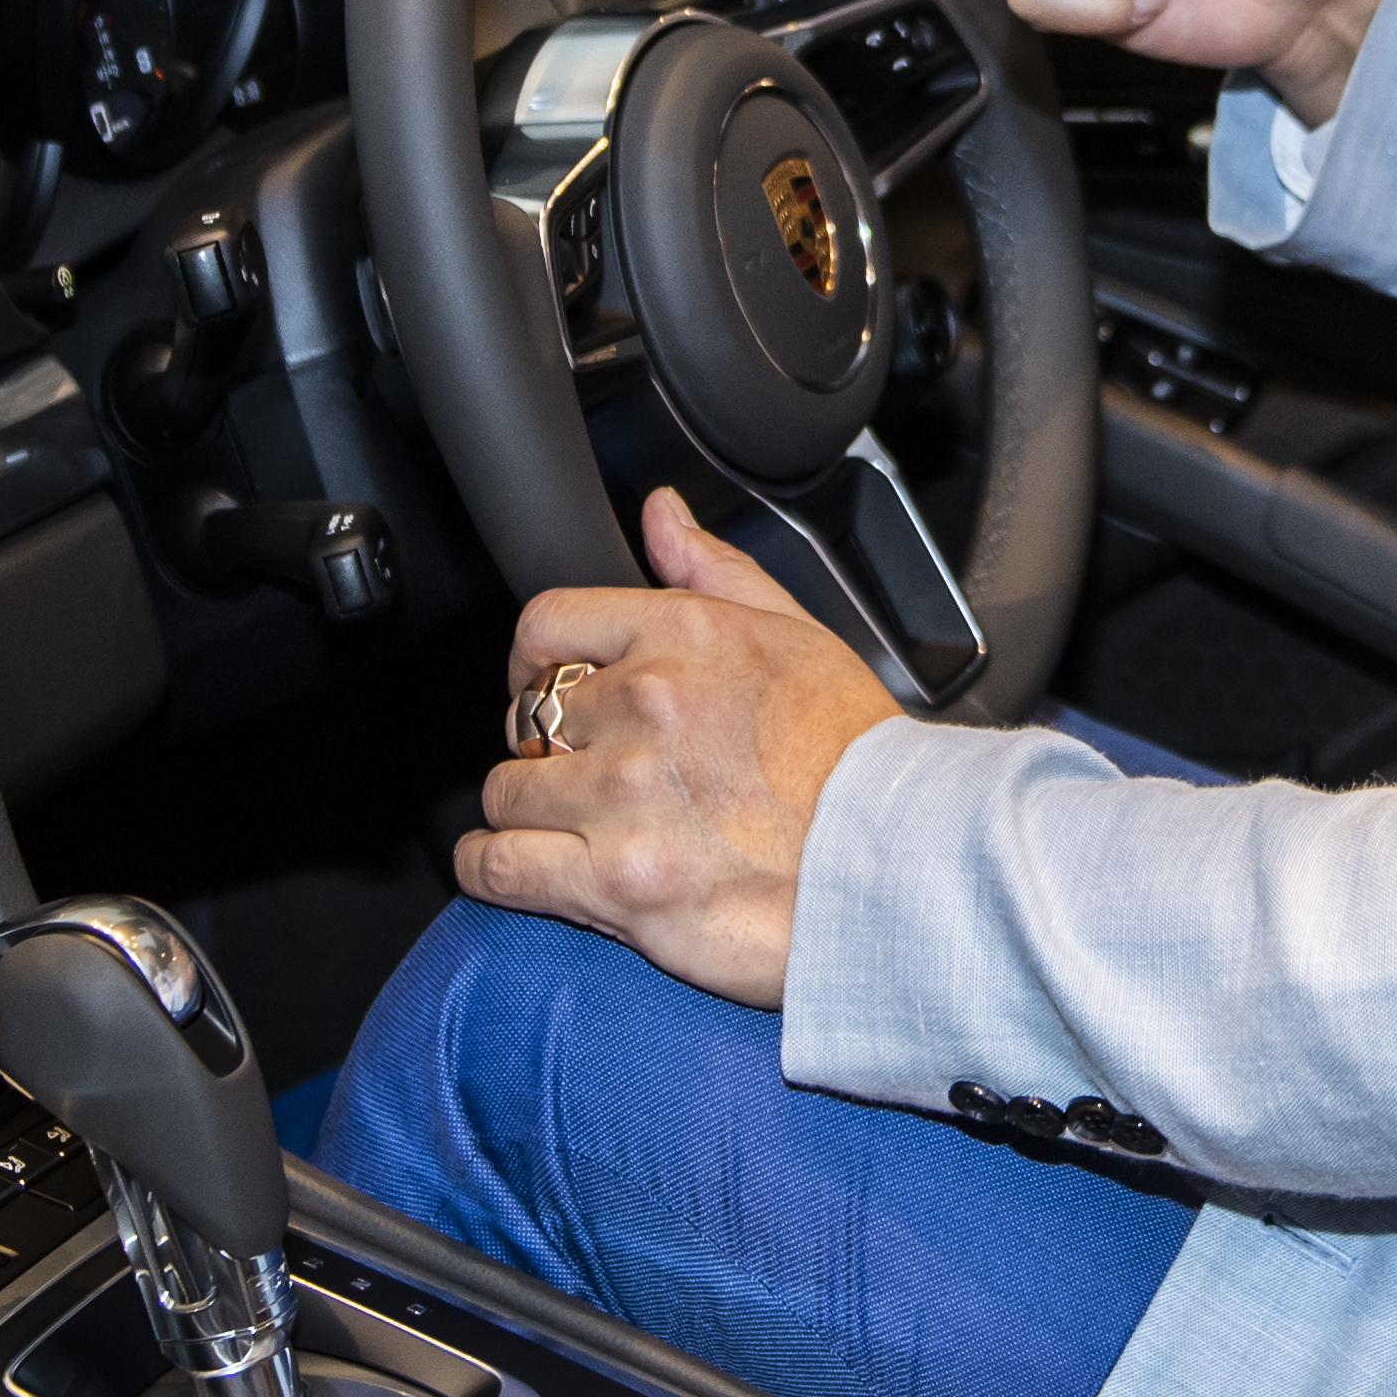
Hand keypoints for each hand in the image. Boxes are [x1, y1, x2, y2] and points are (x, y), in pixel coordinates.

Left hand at [461, 491, 898, 1005]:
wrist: (904, 872)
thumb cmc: (860, 762)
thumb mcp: (800, 635)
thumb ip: (716, 570)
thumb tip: (660, 513)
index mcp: (686, 635)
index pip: (546, 624)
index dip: (536, 661)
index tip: (548, 689)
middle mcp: (647, 706)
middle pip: (524, 715)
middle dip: (544, 745)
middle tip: (583, 772)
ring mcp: (625, 797)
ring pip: (506, 791)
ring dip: (524, 811)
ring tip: (564, 826)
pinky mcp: (615, 884)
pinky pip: (496, 865)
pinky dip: (492, 868)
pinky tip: (512, 865)